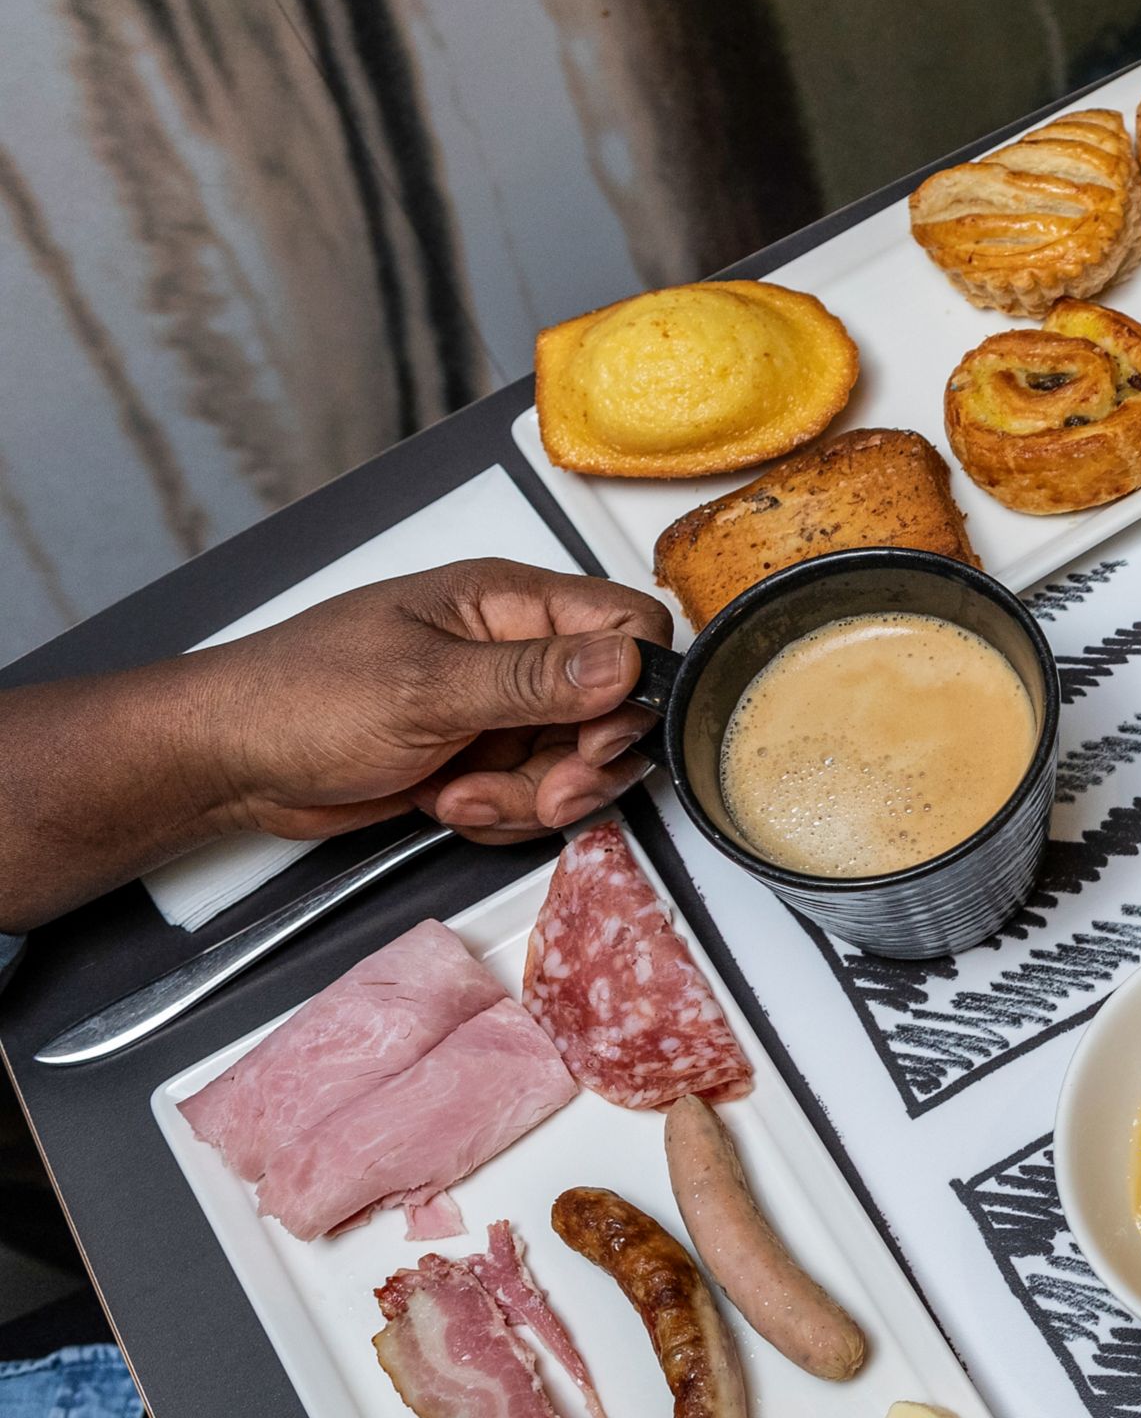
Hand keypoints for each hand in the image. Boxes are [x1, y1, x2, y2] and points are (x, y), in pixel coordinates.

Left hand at [199, 559, 670, 843]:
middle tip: (539, 790)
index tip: (595, 738)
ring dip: (527, 798)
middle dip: (576, 766)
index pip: (627, 626)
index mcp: (506, 603)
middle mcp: (513, 650)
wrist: (230, 763)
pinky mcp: (481, 756)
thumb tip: (623, 663)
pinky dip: (499, 814)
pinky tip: (445, 802)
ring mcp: (498, 707)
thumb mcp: (423, 687)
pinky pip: (534, 796)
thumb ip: (532, 678)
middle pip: (612, 712)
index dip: (632, 690)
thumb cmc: (297, 698)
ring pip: (575, 764)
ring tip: (458, 793)